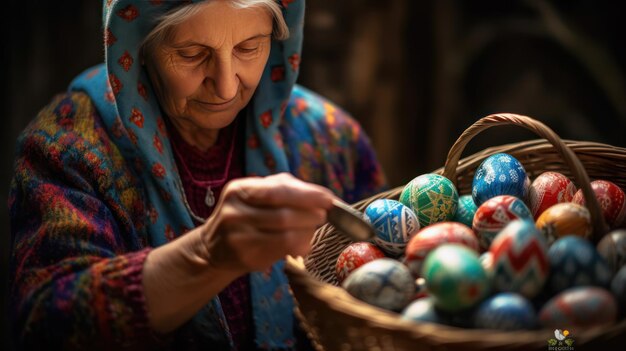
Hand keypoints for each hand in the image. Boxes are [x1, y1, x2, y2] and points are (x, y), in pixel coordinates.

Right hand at [198, 173, 334, 272]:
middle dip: (310, 215)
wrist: (214, 248)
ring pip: (285, 235)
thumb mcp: (256, 195)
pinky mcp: (246, 257)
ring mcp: (239, 237)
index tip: (328, 199)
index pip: (277, 191)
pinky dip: (299, 246)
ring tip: (313, 228)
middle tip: (323, 215)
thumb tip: (323, 196)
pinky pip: (282, 251)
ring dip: (307, 231)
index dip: (307, 195)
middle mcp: (235, 212)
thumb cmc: (245, 216)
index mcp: (239, 190)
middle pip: (283, 214)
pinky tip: (303, 244)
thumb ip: (286, 189)